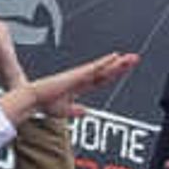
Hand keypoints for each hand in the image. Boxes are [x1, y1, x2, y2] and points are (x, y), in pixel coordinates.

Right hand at [0, 49, 136, 125]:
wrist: (34, 99)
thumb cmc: (45, 103)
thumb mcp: (65, 110)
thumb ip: (76, 110)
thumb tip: (85, 111)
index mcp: (81, 85)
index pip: (103, 79)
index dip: (114, 74)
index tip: (125, 69)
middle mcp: (83, 78)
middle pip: (107, 71)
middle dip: (122, 65)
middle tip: (135, 59)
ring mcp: (81, 75)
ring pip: (105, 67)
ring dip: (118, 62)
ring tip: (131, 57)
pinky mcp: (77, 74)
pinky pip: (95, 67)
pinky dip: (105, 62)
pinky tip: (115, 57)